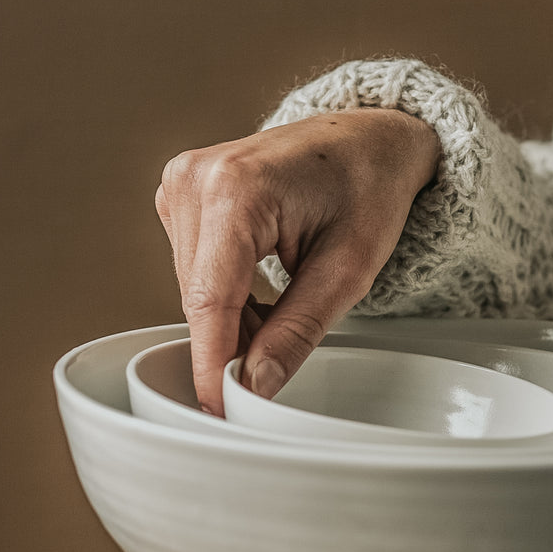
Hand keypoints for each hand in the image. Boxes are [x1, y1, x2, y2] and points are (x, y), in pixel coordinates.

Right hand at [155, 109, 440, 414]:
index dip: (212, 364)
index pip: (210, 300)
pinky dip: (227, 296)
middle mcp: (196, 178)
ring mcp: (183, 181)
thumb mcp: (347, 270)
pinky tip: (265, 292)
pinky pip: (194, 269)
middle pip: (199, 298)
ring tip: (288, 306)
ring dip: (232, 320)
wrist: (369, 138)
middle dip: (233, 343)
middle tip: (281, 359)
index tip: (217, 413)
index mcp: (236, 188)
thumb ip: (296, 331)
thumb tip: (252, 386)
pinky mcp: (183, 193)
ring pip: (194, 289)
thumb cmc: (369, 188)